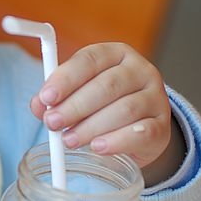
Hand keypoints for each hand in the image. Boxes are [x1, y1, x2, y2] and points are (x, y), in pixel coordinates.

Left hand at [29, 42, 171, 167]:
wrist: (140, 128)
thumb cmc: (103, 105)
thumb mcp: (78, 94)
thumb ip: (57, 97)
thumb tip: (37, 105)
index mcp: (115, 54)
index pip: (89, 59)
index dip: (66, 78)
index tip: (46, 97)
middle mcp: (140, 70)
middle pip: (107, 85)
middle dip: (75, 106)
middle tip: (52, 123)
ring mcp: (156, 97)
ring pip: (124, 109)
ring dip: (91, 127)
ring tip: (69, 140)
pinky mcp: (163, 126)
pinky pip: (142, 132)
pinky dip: (117, 141)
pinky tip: (98, 147)